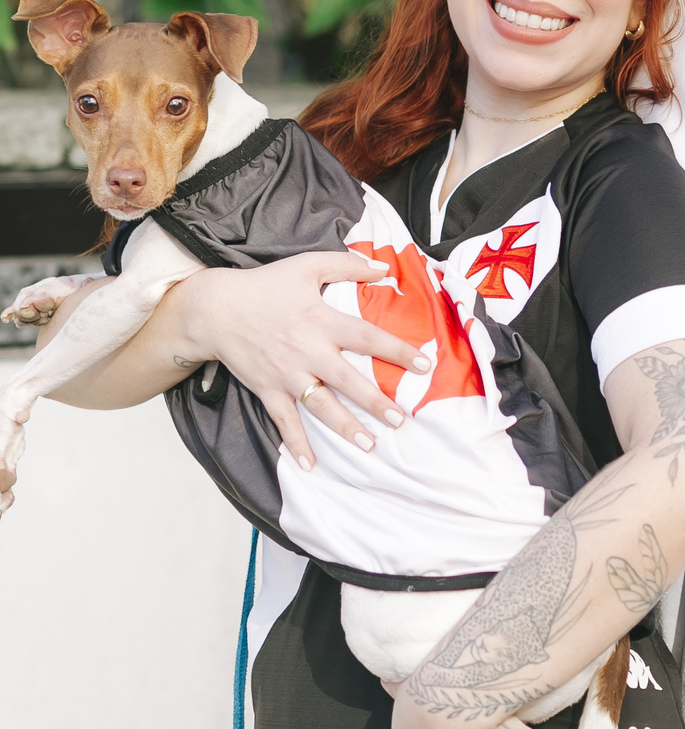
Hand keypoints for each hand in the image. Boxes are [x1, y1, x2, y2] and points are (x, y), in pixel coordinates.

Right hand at [174, 252, 430, 466]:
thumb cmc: (265, 285)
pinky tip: (311, 465)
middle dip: (375, 402)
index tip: (424, 364)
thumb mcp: (307, 265)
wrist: (216, 309)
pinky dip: (296, 443)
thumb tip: (383, 266)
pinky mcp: (267, 389)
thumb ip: (347, 264)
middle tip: (400, 419)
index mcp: (321, 320)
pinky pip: (284, 421)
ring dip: (345, 427)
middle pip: (348, 380)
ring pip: (321, 406)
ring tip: (369, 445)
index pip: (367, 337)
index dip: (397, 350)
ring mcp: (286, 374)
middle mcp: (307, 351)